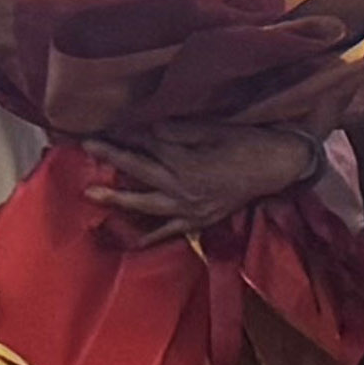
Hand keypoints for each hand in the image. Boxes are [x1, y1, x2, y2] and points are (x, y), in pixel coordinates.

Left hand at [82, 121, 315, 246]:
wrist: (277, 167)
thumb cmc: (247, 142)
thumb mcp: (213, 129)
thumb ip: (178, 130)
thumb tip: (148, 127)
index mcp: (185, 160)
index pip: (147, 143)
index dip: (125, 133)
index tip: (104, 123)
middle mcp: (182, 187)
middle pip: (138, 170)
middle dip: (111, 157)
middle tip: (86, 147)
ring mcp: (189, 208)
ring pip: (146, 205)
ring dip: (118, 198)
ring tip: (92, 194)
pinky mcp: (199, 221)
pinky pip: (169, 232)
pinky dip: (150, 237)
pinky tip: (130, 241)